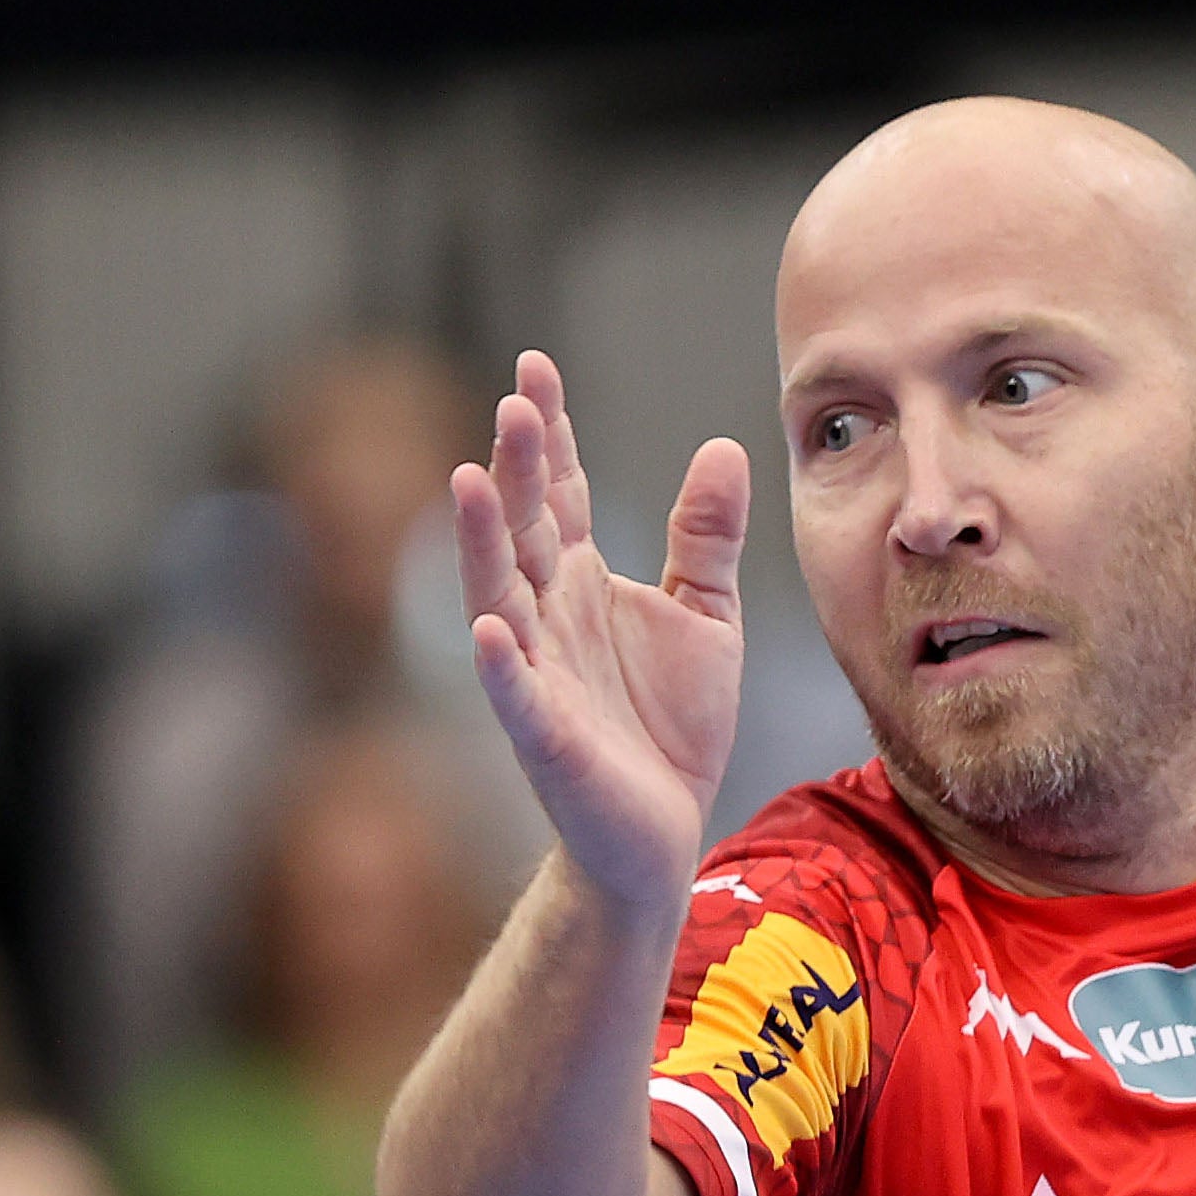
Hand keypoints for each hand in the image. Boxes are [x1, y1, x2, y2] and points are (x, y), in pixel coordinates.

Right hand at [454, 350, 751, 912]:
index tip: (536, 367)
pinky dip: (501, 662)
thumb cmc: (673, 724)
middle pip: (524, 527)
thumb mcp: (706, 616)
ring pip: (499, 594)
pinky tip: (491, 625)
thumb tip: (724, 446)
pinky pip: (516, 694)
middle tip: (516, 402)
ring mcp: (538, 673)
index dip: (551, 433)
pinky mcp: (545, 737)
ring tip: (471, 481)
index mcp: (581, 578)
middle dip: (519, 467)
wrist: (664, 829)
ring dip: (482, 542)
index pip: (560, 492)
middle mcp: (548, 614)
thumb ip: (705, 537)